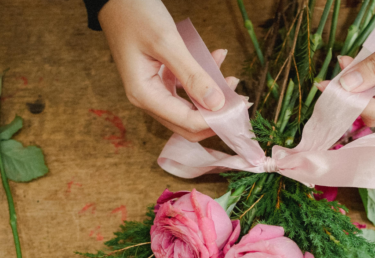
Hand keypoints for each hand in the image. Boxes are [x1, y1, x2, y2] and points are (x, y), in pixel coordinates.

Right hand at [98, 0, 239, 140]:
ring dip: (211, 97)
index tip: (238, 106)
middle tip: (239, 99)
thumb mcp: (167, 43)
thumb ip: (192, 75)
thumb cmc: (134, 15)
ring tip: (231, 79)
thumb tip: (216, 103)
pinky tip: (216, 59)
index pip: (186, 122)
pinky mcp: (159, 79)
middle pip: (187, 124)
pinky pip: (185, 88)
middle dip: (215, 115)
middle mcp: (147, 98)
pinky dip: (201, 79)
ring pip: (189, 107)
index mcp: (144, 95)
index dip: (214, 120)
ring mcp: (153, 90)